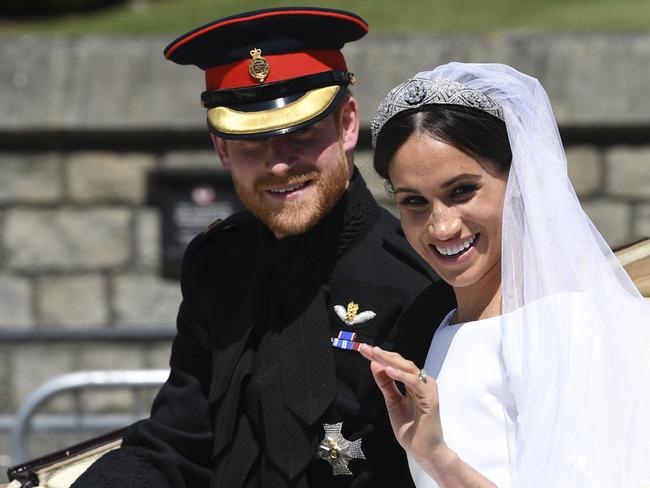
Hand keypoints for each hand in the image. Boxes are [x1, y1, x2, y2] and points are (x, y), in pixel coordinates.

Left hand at [359, 345, 448, 465]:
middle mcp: (421, 383)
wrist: (423, 451)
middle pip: (401, 363)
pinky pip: (416, 383)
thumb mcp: (392, 403)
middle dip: (383, 355)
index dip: (380, 357)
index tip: (364, 350)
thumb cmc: (411, 429)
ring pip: (409, 369)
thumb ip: (386, 384)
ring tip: (376, 355)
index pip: (396, 365)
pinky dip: (402, 376)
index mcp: (412, 383)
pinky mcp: (430, 400)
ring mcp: (427, 390)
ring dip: (391, 361)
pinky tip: (389, 371)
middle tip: (367, 349)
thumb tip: (374, 365)